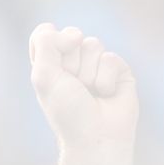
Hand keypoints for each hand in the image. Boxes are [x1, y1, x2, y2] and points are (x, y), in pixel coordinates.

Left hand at [28, 23, 137, 152]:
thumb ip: (44, 46)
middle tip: (73, 85)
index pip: (45, 34)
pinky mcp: (119, 70)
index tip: (53, 57)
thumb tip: (62, 29)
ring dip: (88, 72)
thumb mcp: (45, 77)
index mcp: (49, 64)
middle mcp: (72, 62)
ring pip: (93, 44)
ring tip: (90, 92)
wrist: (97, 135)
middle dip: (71, 61)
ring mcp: (96, 65)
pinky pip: (111, 58)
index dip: (50, 40)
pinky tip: (106, 94)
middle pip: (71, 35)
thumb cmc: (67, 111)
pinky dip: (106, 78)